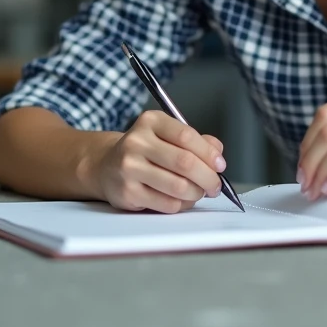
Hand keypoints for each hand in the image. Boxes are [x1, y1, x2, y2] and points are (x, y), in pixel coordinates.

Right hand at [96, 110, 225, 212]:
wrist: (106, 166)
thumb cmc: (145, 151)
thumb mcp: (167, 136)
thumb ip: (196, 141)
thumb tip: (217, 153)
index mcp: (151, 122)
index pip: (186, 136)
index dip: (209, 153)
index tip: (220, 165)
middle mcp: (137, 142)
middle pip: (185, 163)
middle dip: (208, 178)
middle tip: (215, 186)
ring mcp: (130, 168)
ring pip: (178, 186)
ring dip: (196, 193)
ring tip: (198, 192)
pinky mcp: (128, 192)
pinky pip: (167, 204)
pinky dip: (181, 204)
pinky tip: (181, 200)